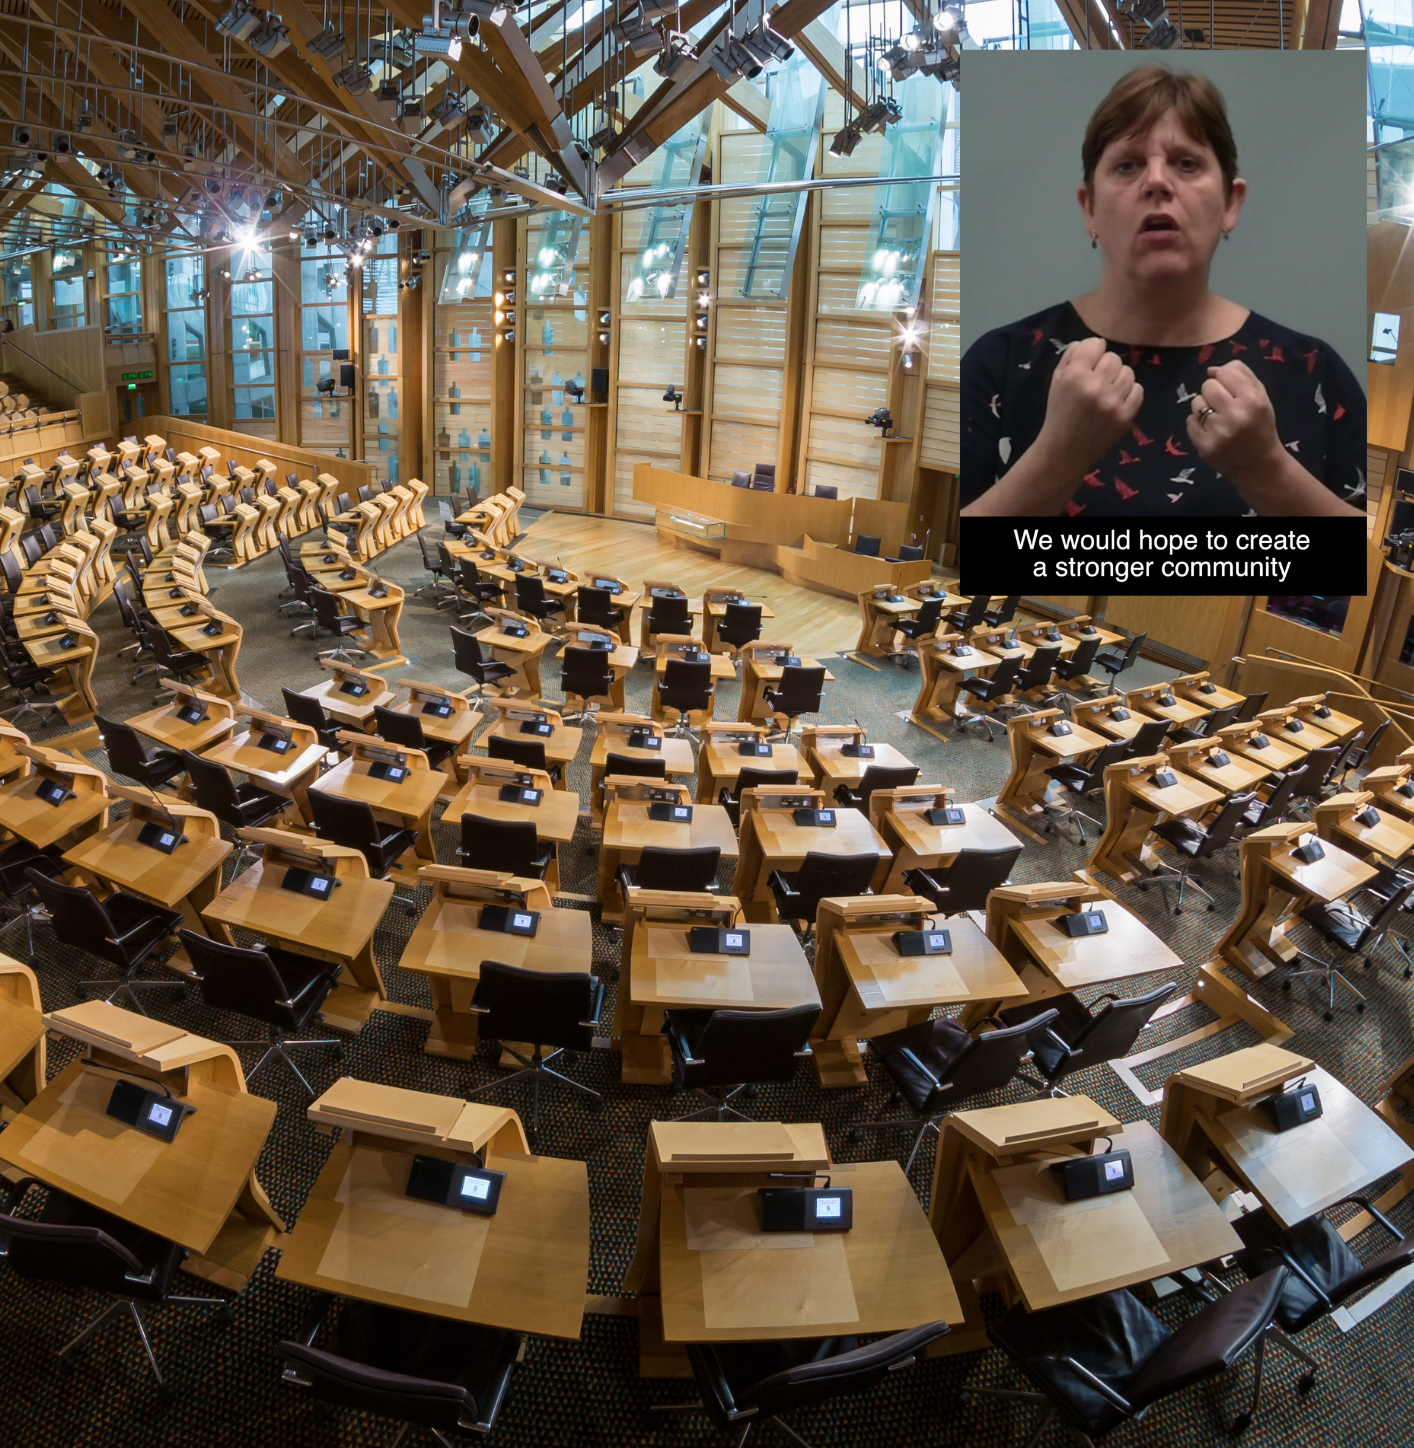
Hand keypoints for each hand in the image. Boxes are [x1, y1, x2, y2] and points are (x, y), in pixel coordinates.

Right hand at [1033, 336, 1143, 478]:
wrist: (1065, 452)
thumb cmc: (1059, 414)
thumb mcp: (1056, 382)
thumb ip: (1072, 357)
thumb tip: (1094, 342)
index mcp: (1073, 376)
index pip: (1095, 344)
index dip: (1091, 353)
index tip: (1088, 365)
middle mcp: (1095, 386)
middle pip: (1113, 358)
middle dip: (1105, 368)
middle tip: (1096, 382)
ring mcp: (1112, 402)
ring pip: (1128, 372)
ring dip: (1118, 380)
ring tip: (1107, 392)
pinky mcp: (1125, 416)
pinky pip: (1138, 390)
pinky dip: (1128, 394)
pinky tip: (1116, 402)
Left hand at [1184, 361, 1283, 482]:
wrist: (1259, 465)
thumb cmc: (1260, 426)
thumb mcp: (1261, 397)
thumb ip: (1241, 376)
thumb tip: (1211, 369)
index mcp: (1253, 400)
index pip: (1225, 373)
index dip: (1224, 378)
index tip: (1229, 389)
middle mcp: (1235, 414)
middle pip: (1208, 386)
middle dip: (1213, 392)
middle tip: (1222, 405)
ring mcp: (1218, 431)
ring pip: (1196, 403)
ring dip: (1203, 407)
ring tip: (1216, 418)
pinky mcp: (1204, 446)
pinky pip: (1189, 422)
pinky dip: (1197, 424)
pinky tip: (1210, 430)